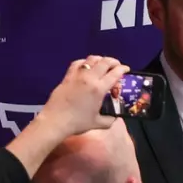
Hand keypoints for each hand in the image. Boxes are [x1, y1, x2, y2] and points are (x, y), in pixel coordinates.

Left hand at [9, 58, 127, 174]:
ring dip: (100, 59)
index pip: (115, 73)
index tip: (126, 69)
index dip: (123, 69)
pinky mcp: (68, 77)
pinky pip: (78, 63)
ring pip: (92, 59)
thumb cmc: (77, 122)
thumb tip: (114, 118)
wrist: (55, 121)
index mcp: (99, 89)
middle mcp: (89, 78)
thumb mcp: (97, 123)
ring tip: (103, 64)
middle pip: (105, 62)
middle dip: (114, 62)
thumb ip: (109, 120)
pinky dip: (85, 62)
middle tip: (117, 66)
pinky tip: (86, 66)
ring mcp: (77, 75)